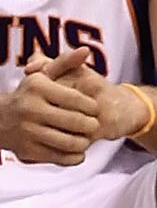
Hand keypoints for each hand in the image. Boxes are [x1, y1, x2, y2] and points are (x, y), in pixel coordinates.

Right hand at [0, 46, 103, 164]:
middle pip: (73, 121)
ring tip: (86, 139)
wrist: (0, 120)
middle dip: (89, 125)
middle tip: (94, 125)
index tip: (95, 108)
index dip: (90, 106)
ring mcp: (28, 132)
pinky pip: (56, 157)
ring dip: (82, 143)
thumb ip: (66, 62)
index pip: (75, 99)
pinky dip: (72, 158)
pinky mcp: (27, 151)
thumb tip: (86, 50)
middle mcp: (31, 109)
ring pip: (66, 142)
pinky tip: (78, 153)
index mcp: (38, 88)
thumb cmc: (29, 94)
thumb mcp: (43, 75)